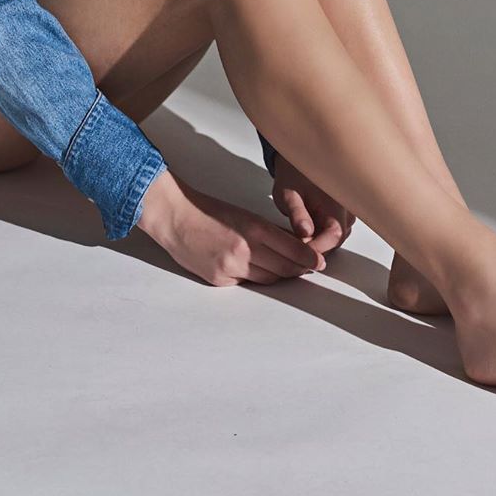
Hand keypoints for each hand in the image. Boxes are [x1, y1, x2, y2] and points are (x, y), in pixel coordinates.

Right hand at [137, 168, 326, 286]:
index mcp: (254, 229)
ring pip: (268, 279)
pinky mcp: (220, 280)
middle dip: (298, 269)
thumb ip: (268, 232)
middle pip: (284, 269)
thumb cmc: (208, 212)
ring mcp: (231, 268)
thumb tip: (293, 245)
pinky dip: (255, 278)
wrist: (175, 218)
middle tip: (308, 268)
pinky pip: (247, 283)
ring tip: (286, 270)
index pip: (293, 250)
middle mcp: (245, 251)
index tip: (320, 262)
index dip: (309, 258)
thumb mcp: (244, 215)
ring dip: (278, 275)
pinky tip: (255, 270)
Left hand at [271, 156, 355, 256]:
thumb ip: (298, 214)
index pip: (334, 236)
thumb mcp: (289, 194)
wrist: (299, 160)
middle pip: (334, 240)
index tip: (298, 254)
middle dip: (314, 247)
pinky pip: (333, 232)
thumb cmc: (294, 174)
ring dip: (316, 241)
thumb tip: (305, 233)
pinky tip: (304, 228)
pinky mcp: (342, 215)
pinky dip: (319, 235)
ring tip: (297, 232)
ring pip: (334, 238)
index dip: (316, 249)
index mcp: (337, 203)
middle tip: (292, 244)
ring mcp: (347, 213)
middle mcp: (347, 210)